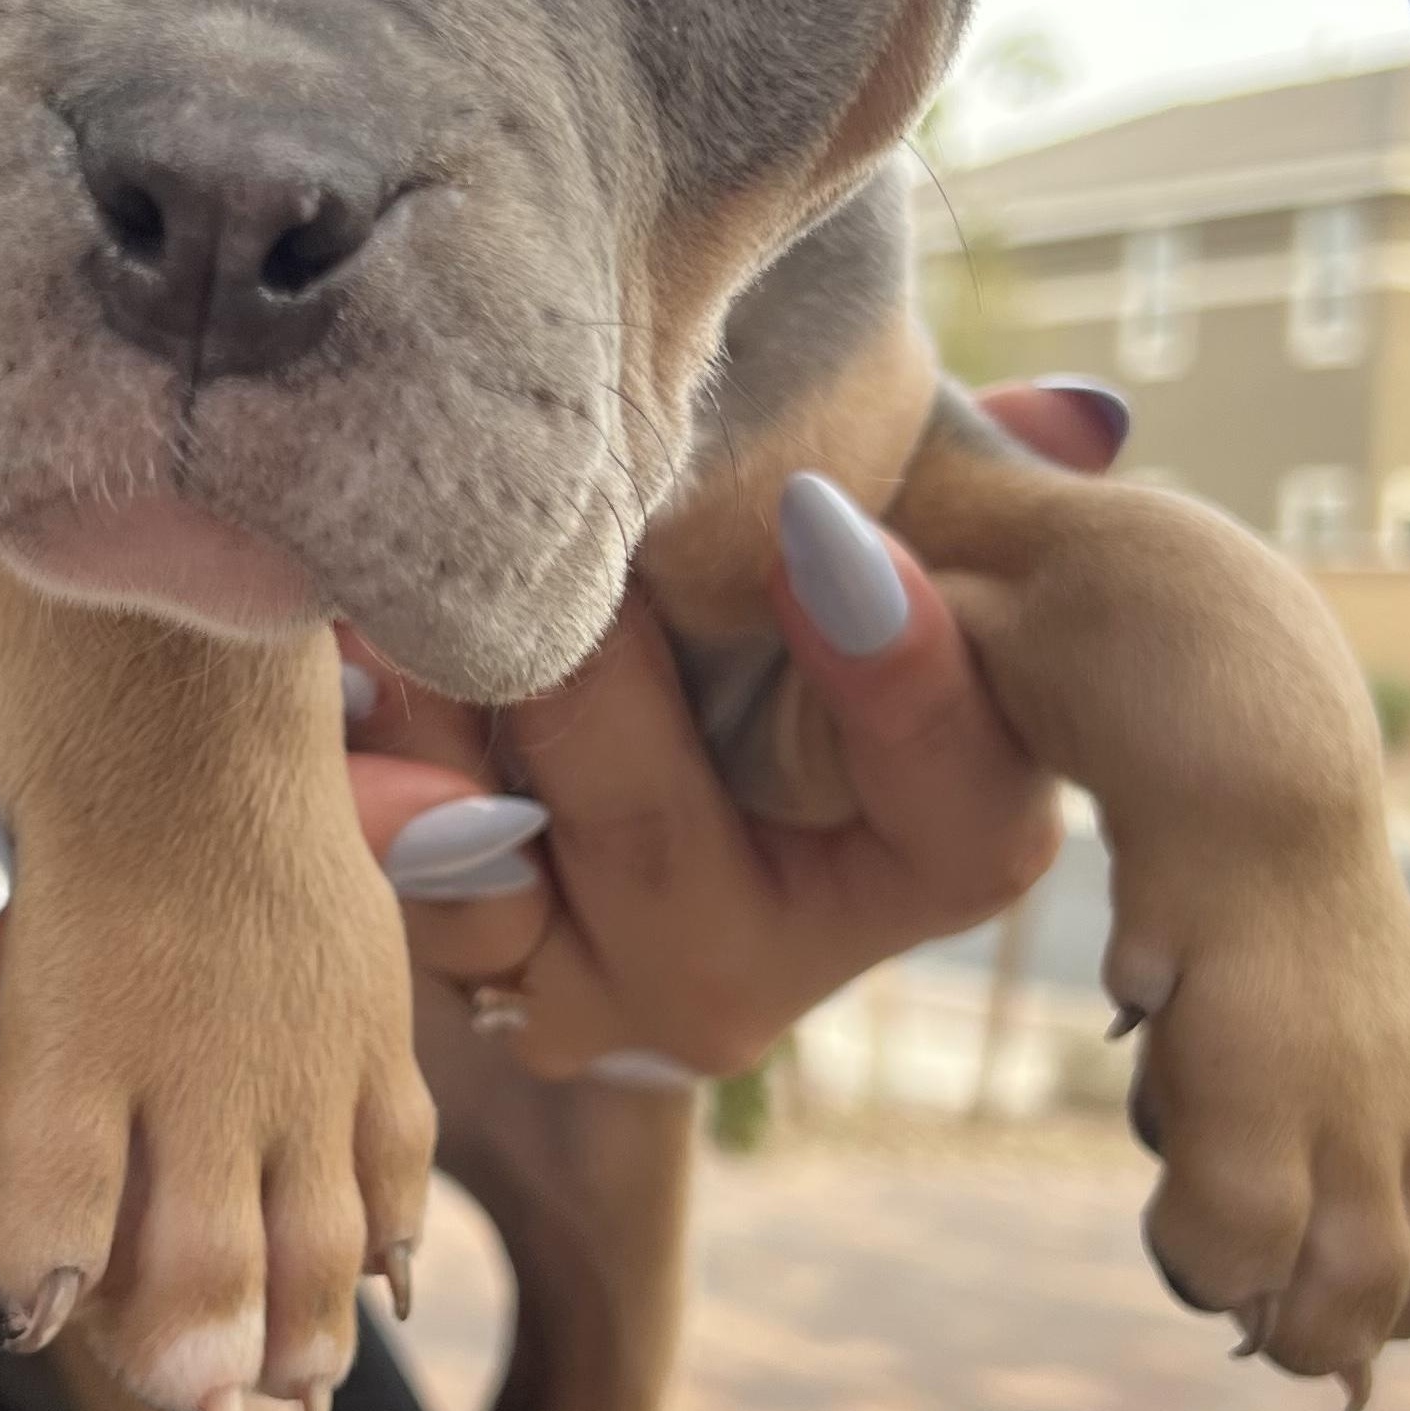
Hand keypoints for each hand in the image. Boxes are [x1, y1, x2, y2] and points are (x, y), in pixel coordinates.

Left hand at [343, 382, 1127, 1082]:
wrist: (637, 701)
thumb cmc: (802, 580)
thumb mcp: (916, 523)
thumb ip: (986, 476)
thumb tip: (1068, 415)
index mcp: (940, 848)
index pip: (961, 807)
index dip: (897, 680)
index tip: (822, 524)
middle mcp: (781, 961)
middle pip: (668, 842)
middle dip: (581, 681)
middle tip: (529, 543)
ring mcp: (616, 995)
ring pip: (505, 893)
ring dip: (435, 739)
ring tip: (394, 612)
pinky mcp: (484, 983)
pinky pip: (406, 899)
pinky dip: (368, 781)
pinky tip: (341, 681)